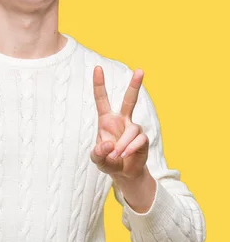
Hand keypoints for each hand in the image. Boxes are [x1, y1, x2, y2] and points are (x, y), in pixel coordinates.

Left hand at [90, 66, 148, 180]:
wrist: (124, 173)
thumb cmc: (108, 160)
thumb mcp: (97, 159)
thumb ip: (98, 152)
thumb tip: (109, 144)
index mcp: (106, 120)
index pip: (102, 99)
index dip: (99, 84)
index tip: (98, 68)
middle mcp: (121, 120)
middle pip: (129, 100)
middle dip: (135, 85)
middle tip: (140, 70)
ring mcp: (133, 128)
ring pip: (132, 130)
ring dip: (123, 144)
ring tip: (116, 155)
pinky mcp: (143, 138)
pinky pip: (139, 140)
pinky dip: (130, 148)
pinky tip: (125, 155)